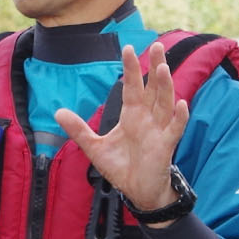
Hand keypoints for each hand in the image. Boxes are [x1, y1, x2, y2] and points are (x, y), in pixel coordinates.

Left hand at [57, 43, 188, 212]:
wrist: (138, 193)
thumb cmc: (121, 168)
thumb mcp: (95, 148)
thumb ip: (79, 130)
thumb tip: (57, 111)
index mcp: (132, 115)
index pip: (132, 87)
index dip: (130, 68)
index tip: (128, 48)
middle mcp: (147, 118)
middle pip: (153, 88)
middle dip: (154, 67)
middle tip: (156, 45)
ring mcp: (159, 131)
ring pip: (165, 104)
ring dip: (165, 86)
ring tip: (163, 67)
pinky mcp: (166, 147)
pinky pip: (175, 129)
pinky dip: (179, 117)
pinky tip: (181, 104)